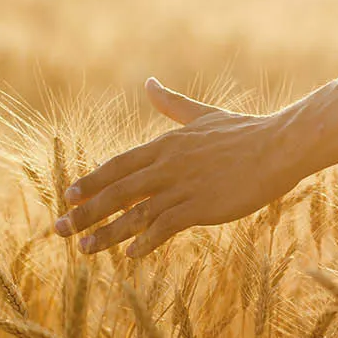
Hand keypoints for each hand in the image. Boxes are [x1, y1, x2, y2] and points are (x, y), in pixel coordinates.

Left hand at [54, 78, 303, 257]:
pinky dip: (145, 241)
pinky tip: (130, 255)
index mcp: (165, 145)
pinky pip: (164, 226)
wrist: (279, 146)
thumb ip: (172, 104)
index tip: (68, 196)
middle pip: (116, 191)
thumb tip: (149, 82)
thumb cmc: (245, 132)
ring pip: (134, 213)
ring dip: (106, 233)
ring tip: (84, 250)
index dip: (91, 182)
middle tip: (58, 229)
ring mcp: (182, 187)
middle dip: (84, 212)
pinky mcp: (200, 206)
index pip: (117, 166)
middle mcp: (167, 165)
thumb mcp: (202, 115)